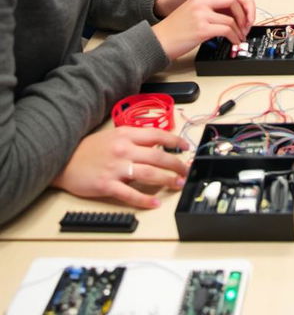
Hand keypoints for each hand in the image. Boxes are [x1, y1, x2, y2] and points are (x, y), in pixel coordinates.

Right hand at [52, 126, 189, 209]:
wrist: (62, 160)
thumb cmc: (87, 149)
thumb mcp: (113, 135)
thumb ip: (133, 139)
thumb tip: (156, 147)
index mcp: (126, 134)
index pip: (157, 135)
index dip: (175, 141)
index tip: (185, 147)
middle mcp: (123, 149)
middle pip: (158, 156)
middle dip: (176, 164)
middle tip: (186, 170)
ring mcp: (116, 167)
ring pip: (149, 174)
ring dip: (167, 180)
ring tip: (177, 184)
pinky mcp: (107, 185)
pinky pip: (130, 194)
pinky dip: (145, 199)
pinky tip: (155, 203)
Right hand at [152, 0, 254, 60]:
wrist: (159, 39)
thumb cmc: (175, 29)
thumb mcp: (193, 11)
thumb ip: (210, 8)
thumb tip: (232, 15)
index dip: (243, 4)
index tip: (247, 15)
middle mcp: (202, 1)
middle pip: (234, 0)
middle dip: (246, 14)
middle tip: (247, 26)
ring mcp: (201, 14)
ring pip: (232, 18)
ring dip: (240, 30)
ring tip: (240, 37)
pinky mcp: (202, 28)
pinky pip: (227, 30)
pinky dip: (234, 37)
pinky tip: (234, 42)